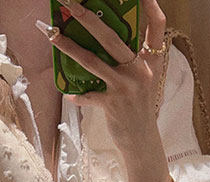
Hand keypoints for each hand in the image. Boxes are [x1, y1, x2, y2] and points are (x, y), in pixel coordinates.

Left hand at [35, 0, 167, 152]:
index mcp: (151, 61)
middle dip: (89, 18)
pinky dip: (78, 95)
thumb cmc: (139, 107)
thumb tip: (107, 38)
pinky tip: (69, 93)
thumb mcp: (145, 79)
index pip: (157, 26)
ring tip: (53, 34)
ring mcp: (126, 87)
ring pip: (93, 61)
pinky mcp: (113, 104)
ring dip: (70, 47)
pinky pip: (89, 95)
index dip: (151, 5)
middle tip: (71, 4)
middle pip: (113, 38)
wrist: (142, 141)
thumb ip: (134, 59)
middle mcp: (140, 71)